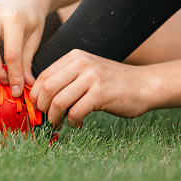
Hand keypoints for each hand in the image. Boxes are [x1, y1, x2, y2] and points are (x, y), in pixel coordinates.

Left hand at [30, 49, 152, 127]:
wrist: (145, 84)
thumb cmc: (112, 82)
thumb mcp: (87, 71)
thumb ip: (66, 78)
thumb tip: (39, 96)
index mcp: (75, 57)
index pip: (44, 75)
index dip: (35, 94)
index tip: (37, 106)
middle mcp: (82, 64)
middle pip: (47, 88)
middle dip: (42, 106)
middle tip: (46, 117)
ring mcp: (92, 78)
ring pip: (58, 101)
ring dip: (54, 117)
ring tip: (59, 123)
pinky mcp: (101, 94)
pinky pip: (75, 112)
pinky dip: (72, 122)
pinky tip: (77, 124)